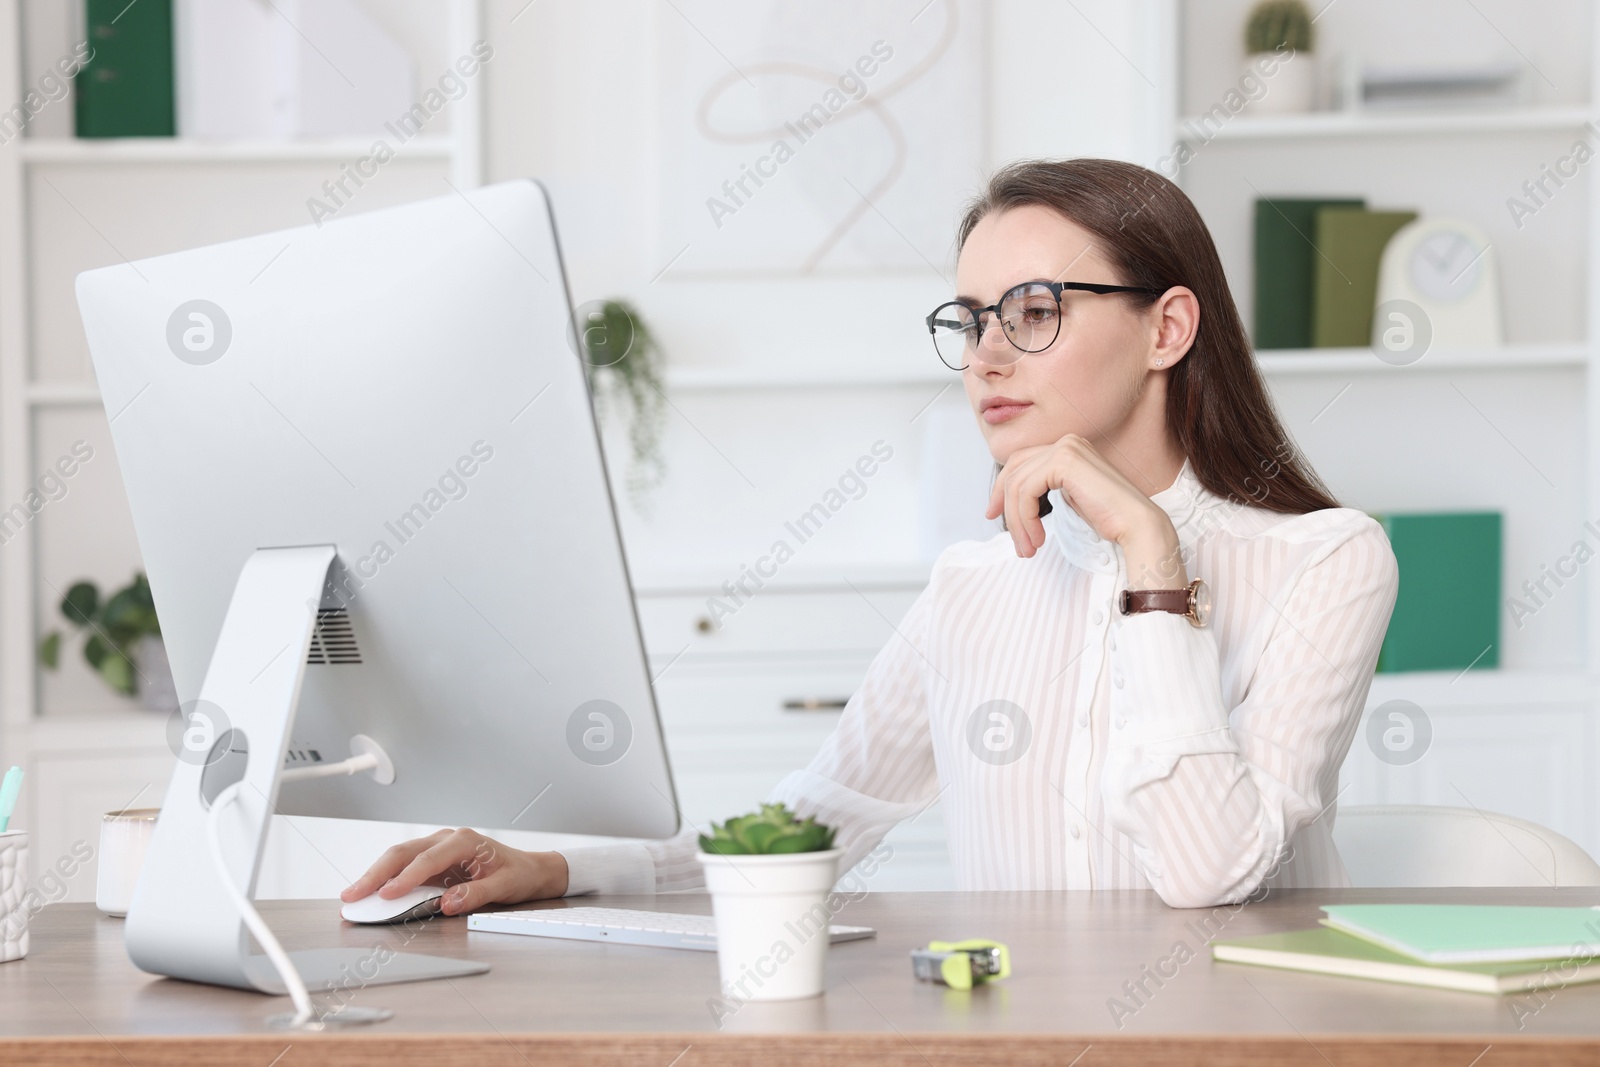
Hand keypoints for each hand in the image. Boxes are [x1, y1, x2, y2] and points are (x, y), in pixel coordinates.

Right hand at [339, 828, 567, 915]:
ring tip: (352, 895)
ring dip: (374, 876)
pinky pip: (404, 867)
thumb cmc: (518, 874)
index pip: (427, 859)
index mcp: (465, 841)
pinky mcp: (433, 861)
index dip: (404, 878)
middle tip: (352, 895)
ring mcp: (438, 848)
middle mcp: (447, 840)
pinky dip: (385, 879)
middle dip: (375, 874)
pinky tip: (370, 892)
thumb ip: (476, 895)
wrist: (529, 869)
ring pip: (398, 858)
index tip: (386, 895)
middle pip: (403, 853)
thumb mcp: (504, 886)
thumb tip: (448, 903)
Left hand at [986, 435, 1186, 587]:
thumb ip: (1045, 488)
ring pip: (1017, 485)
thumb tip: (1012, 496)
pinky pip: (1026, 490)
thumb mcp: (1070, 498)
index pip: (1020, 463)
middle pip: (1014, 471)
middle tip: (1013, 539)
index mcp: (1068, 447)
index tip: (993, 514)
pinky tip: (1037, 538)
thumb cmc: (1109, 517)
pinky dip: (1025, 518)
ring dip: (1017, 522)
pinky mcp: (1064, 461)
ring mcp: (1066, 448)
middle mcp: (1066, 442)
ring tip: (1028, 548)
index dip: (1001, 489)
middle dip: (1004, 506)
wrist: (1137, 524)